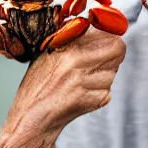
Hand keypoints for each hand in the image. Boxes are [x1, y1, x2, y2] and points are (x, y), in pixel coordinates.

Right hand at [0, 28, 124, 147]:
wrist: (29, 118)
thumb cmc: (39, 83)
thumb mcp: (49, 52)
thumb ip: (73, 38)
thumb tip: (100, 29)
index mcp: (67, 46)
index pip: (108, 35)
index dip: (111, 39)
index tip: (109, 42)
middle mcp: (76, 62)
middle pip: (117, 51)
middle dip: (115, 55)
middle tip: (105, 60)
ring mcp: (83, 82)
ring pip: (113, 73)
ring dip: (105, 77)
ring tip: (85, 80)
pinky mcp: (89, 101)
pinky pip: (107, 93)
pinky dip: (99, 94)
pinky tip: (82, 95)